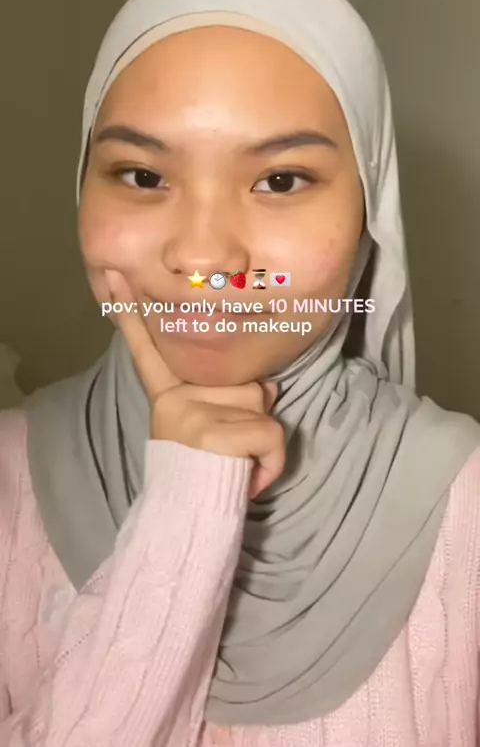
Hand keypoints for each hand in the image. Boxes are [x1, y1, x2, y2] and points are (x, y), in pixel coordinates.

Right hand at [105, 271, 284, 497]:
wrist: (191, 518)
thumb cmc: (206, 471)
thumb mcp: (212, 426)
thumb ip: (234, 394)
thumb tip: (268, 386)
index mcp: (168, 393)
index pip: (147, 345)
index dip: (131, 308)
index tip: (115, 271)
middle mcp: (174, 397)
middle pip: (243, 379)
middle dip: (252, 412)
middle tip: (229, 447)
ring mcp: (192, 413)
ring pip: (262, 403)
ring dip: (263, 438)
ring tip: (237, 462)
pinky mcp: (213, 433)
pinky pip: (271, 434)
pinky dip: (272, 462)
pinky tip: (250, 477)